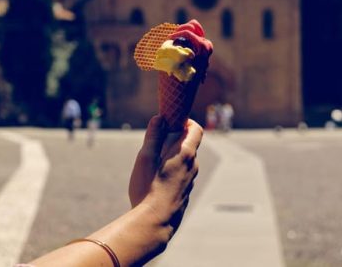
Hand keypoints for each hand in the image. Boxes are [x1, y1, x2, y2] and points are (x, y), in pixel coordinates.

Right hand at [129, 116, 202, 233]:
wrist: (154, 223)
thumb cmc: (148, 188)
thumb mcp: (146, 157)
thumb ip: (154, 135)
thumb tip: (159, 118)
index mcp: (185, 154)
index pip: (195, 129)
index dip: (185, 121)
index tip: (170, 121)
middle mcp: (192, 166)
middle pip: (188, 144)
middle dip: (173, 139)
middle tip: (154, 144)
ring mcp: (190, 181)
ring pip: (184, 161)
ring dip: (171, 156)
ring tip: (152, 165)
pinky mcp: (185, 193)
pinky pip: (181, 174)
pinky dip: (172, 170)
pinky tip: (155, 181)